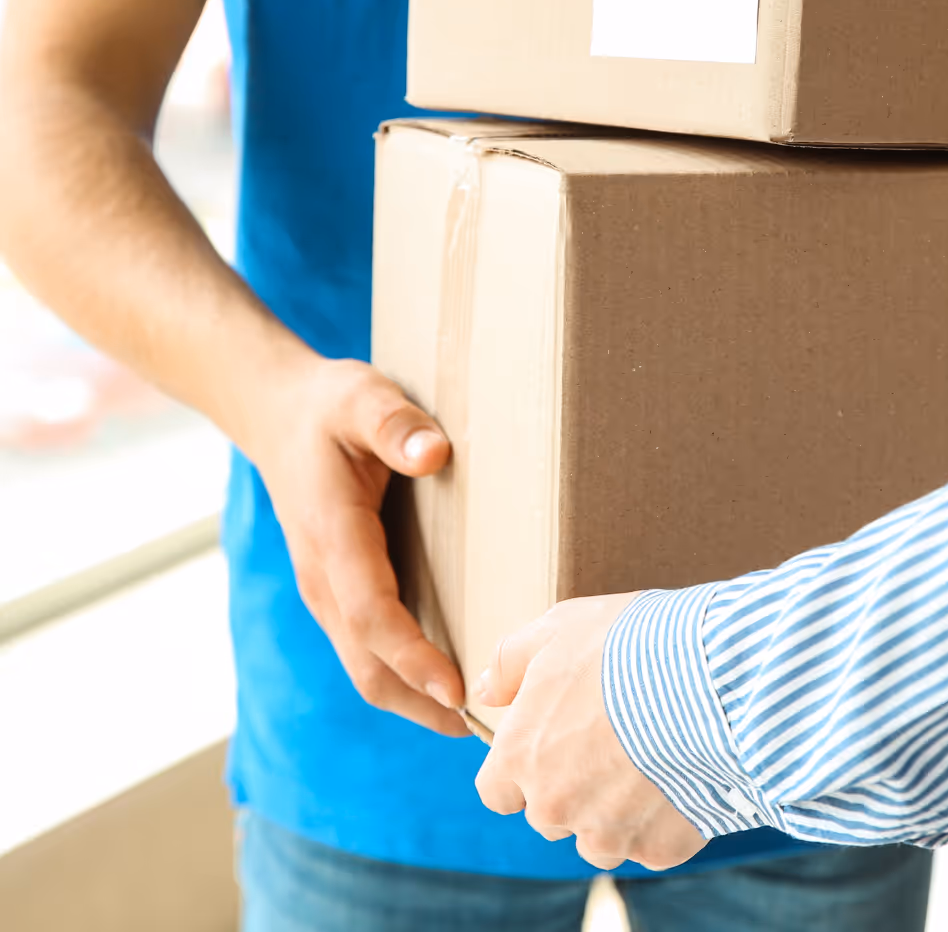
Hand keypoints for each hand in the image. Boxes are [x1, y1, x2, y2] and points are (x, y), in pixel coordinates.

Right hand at [253, 356, 467, 736]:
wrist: (276, 415)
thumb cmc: (330, 406)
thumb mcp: (362, 396)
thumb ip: (395, 424)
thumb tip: (434, 453)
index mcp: (332, 535)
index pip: (373, 613)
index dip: (414, 658)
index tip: (459, 691)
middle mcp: (323, 577)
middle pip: (366, 663)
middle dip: (421, 705)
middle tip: (488, 733)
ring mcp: (325, 590)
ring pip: (364, 665)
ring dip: (414, 699)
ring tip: (478, 722)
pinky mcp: (337, 592)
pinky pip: (366, 648)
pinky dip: (404, 676)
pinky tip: (448, 681)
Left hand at [472, 594, 707, 869]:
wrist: (711, 678)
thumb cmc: (631, 643)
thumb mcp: (561, 627)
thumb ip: (512, 661)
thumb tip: (486, 690)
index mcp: (522, 756)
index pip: (497, 791)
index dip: (521, 768)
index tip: (552, 742)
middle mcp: (555, 806)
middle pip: (550, 813)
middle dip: (573, 783)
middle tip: (614, 736)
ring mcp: (607, 834)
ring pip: (599, 835)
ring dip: (616, 807)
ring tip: (653, 753)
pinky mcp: (657, 848)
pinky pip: (651, 842)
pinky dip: (664, 816)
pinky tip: (683, 770)